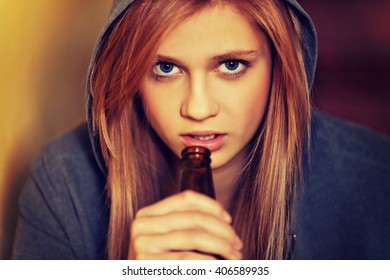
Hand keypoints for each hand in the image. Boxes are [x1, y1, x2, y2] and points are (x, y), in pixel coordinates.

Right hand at [128, 190, 242, 259]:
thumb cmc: (162, 263)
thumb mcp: (169, 238)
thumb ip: (187, 223)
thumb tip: (224, 218)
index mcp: (147, 214)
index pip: (185, 198)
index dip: (211, 205)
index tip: (229, 219)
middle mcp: (141, 226)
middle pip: (193, 217)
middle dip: (222, 230)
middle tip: (237, 243)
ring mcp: (142, 245)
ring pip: (193, 236)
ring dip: (221, 246)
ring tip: (235, 256)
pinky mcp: (146, 264)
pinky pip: (186, 259)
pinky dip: (208, 262)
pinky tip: (218, 266)